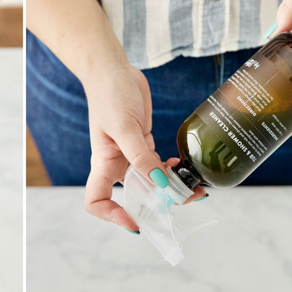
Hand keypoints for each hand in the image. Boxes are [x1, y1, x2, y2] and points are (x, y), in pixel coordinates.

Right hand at [82, 62, 205, 231]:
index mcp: (104, 164)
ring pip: (151, 183)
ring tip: (194, 188)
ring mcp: (131, 155)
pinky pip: (159, 166)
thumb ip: (141, 156)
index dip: (112, 215)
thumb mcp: (124, 127)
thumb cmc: (109, 95)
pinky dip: (172, 170)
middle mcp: (116, 164)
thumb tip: (161, 184)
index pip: (97, 201)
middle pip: (132, 197)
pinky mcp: (143, 143)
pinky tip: (184, 166)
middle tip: (183, 201)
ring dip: (171, 189)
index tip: (136, 220)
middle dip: (157, 205)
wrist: (113, 70)